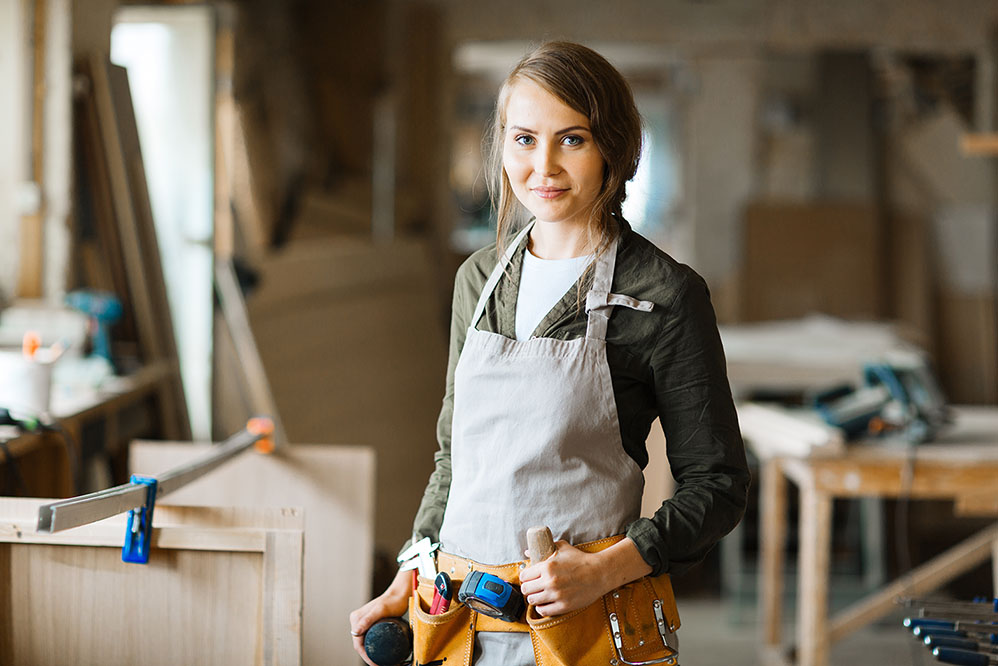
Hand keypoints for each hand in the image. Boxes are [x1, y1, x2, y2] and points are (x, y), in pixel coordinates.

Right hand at [349, 567, 411, 665]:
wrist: (400, 595)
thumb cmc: (392, 601)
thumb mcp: (380, 610)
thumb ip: (368, 618)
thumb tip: (356, 632)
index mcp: (356, 619)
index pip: (357, 643)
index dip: (365, 656)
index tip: (376, 664)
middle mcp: (357, 621)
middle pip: (360, 644)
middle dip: (368, 657)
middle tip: (380, 665)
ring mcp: (364, 622)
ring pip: (365, 642)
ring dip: (371, 653)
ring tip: (381, 662)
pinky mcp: (371, 624)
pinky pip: (370, 638)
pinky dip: (373, 647)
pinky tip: (380, 654)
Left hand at [519, 537, 652, 617]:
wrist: (599, 573)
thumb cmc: (581, 560)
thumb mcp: (562, 548)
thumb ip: (544, 549)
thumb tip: (528, 552)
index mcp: (547, 566)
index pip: (524, 576)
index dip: (526, 577)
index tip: (529, 578)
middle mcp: (550, 581)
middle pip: (526, 589)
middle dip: (528, 588)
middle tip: (533, 587)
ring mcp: (556, 595)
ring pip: (533, 601)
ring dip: (534, 598)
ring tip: (539, 595)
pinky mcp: (564, 606)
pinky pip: (544, 611)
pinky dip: (542, 608)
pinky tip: (545, 603)